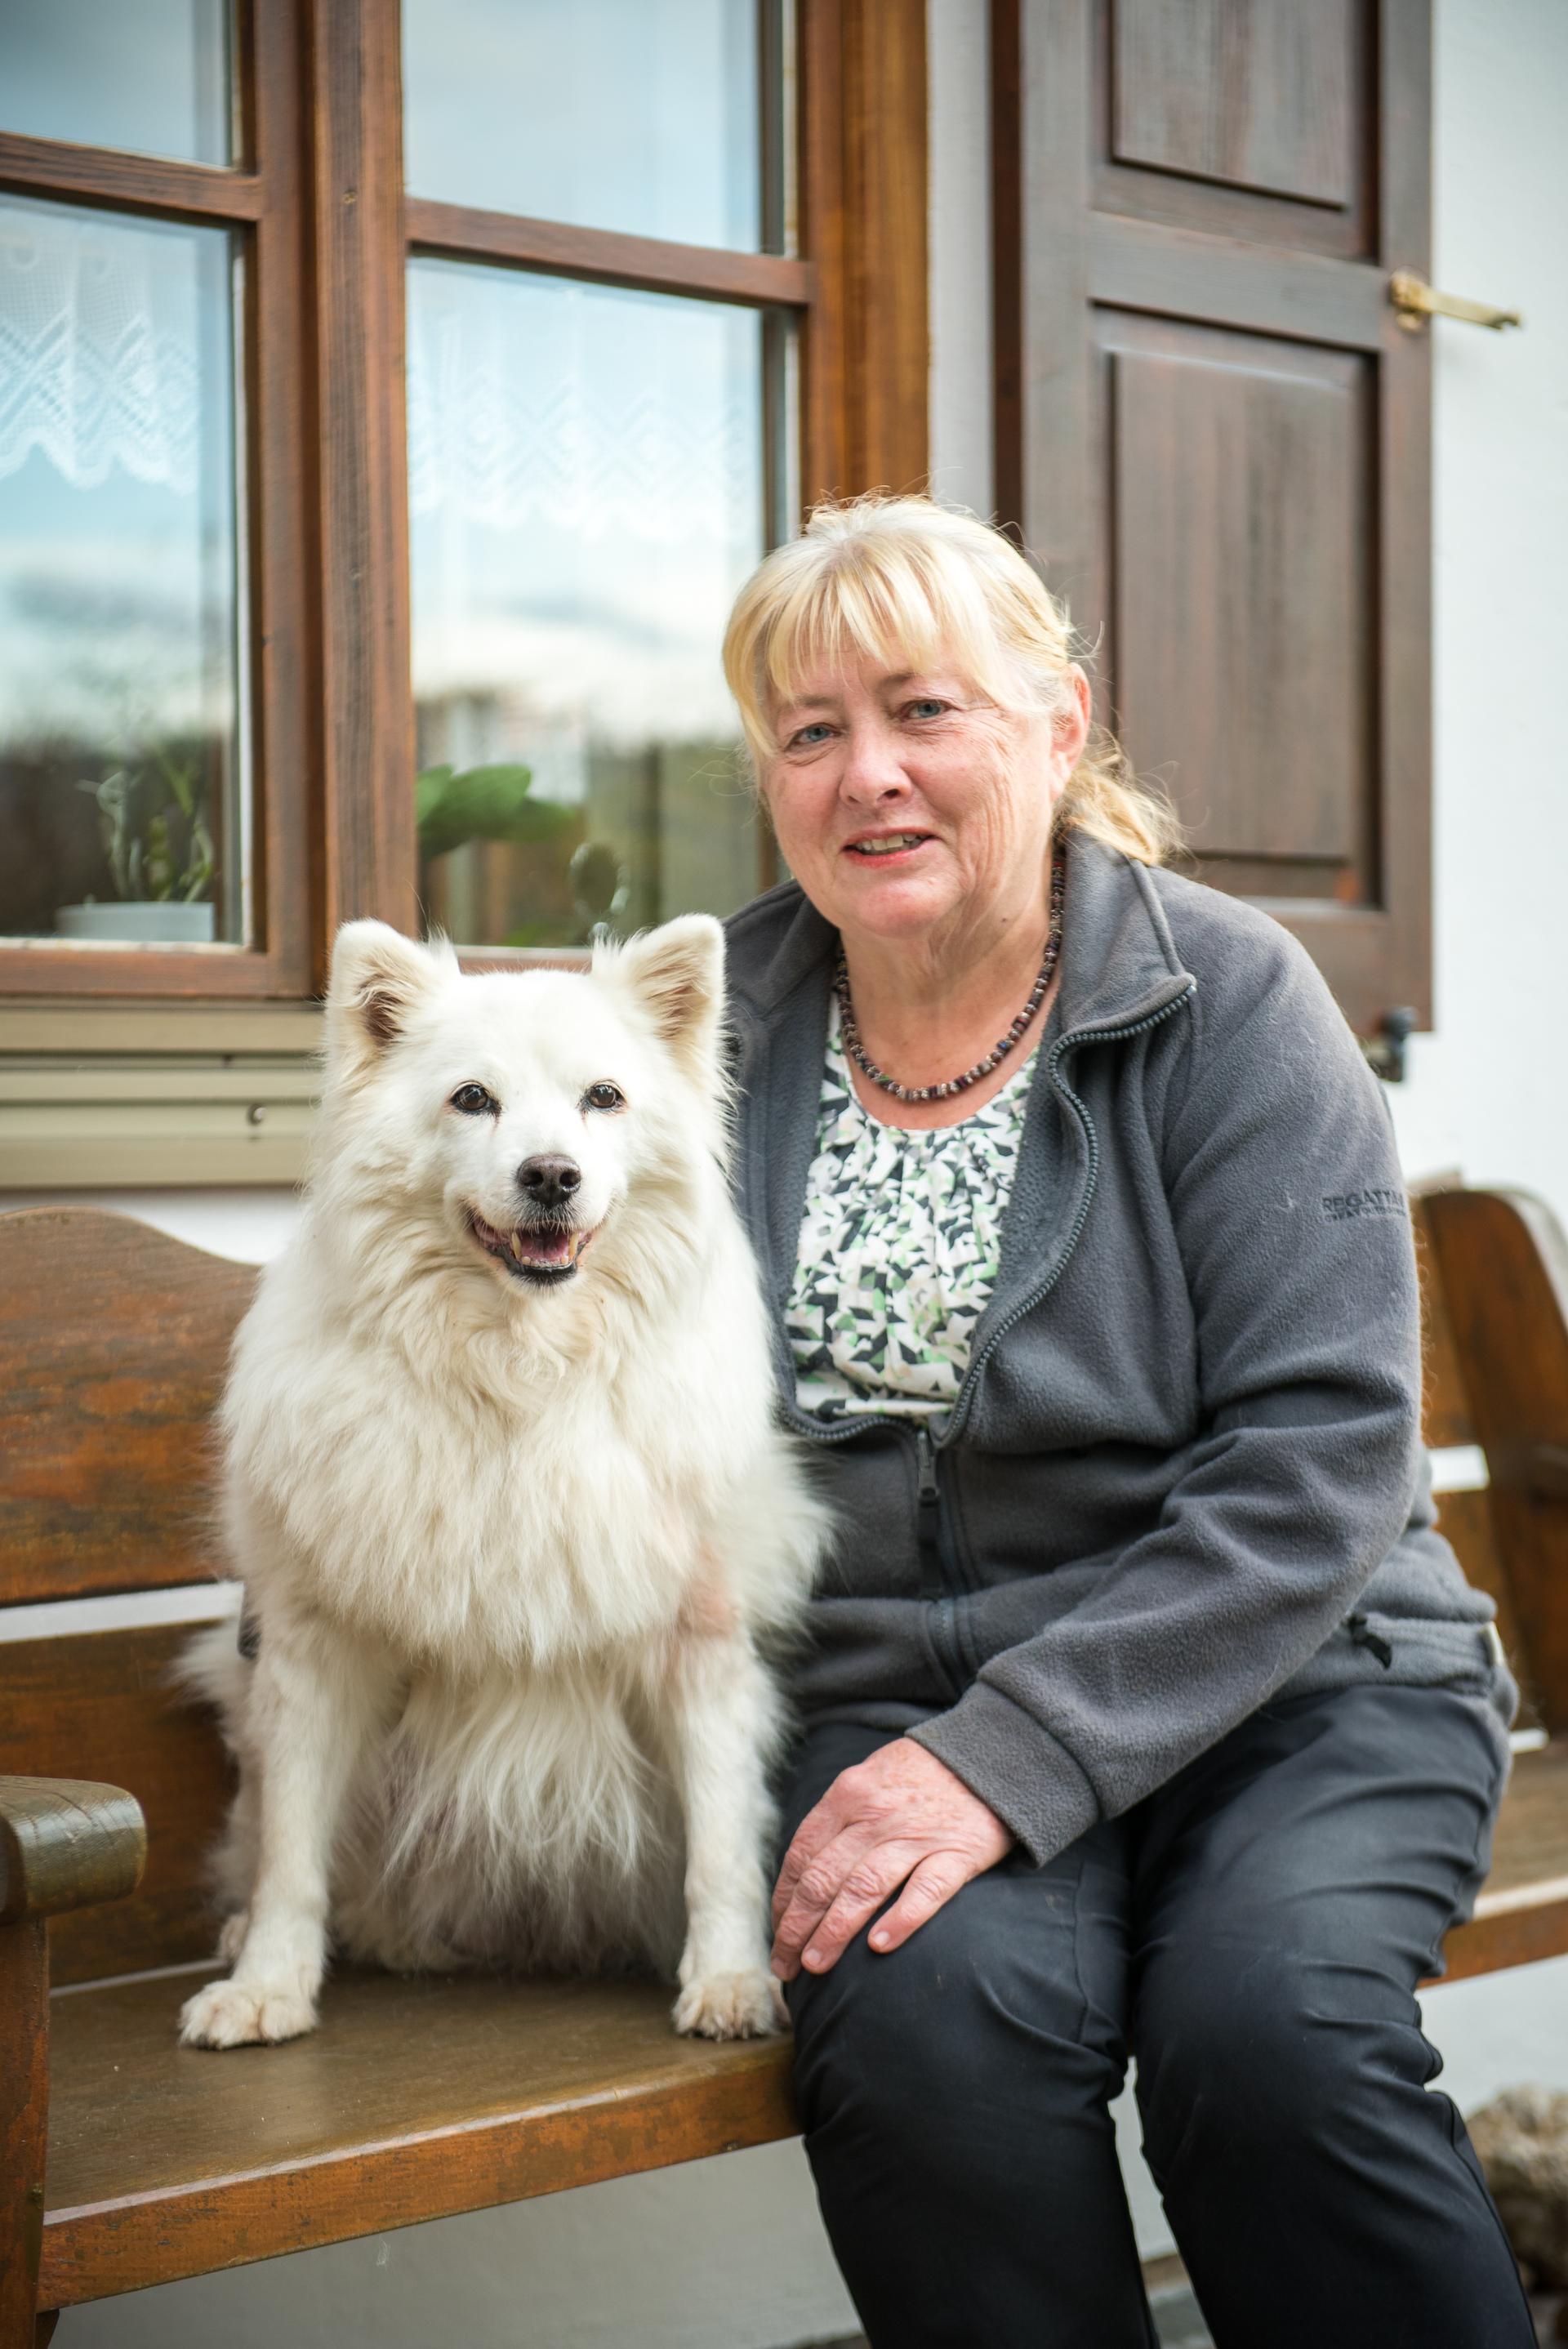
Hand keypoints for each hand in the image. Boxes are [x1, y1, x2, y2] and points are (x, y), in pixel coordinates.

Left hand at [770, 1737, 1013, 1980]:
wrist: (986, 1752)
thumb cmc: (919, 1773)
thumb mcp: (867, 1778)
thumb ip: (838, 1818)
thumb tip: (804, 1871)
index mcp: (848, 1795)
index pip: (802, 1855)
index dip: (784, 1899)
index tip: (779, 1930)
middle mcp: (875, 1816)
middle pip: (823, 1879)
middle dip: (797, 1927)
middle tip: (786, 1963)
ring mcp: (916, 1835)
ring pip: (862, 1889)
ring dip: (833, 1932)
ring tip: (815, 1964)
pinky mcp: (957, 1853)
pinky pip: (924, 1891)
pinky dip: (900, 1920)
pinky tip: (879, 1947)